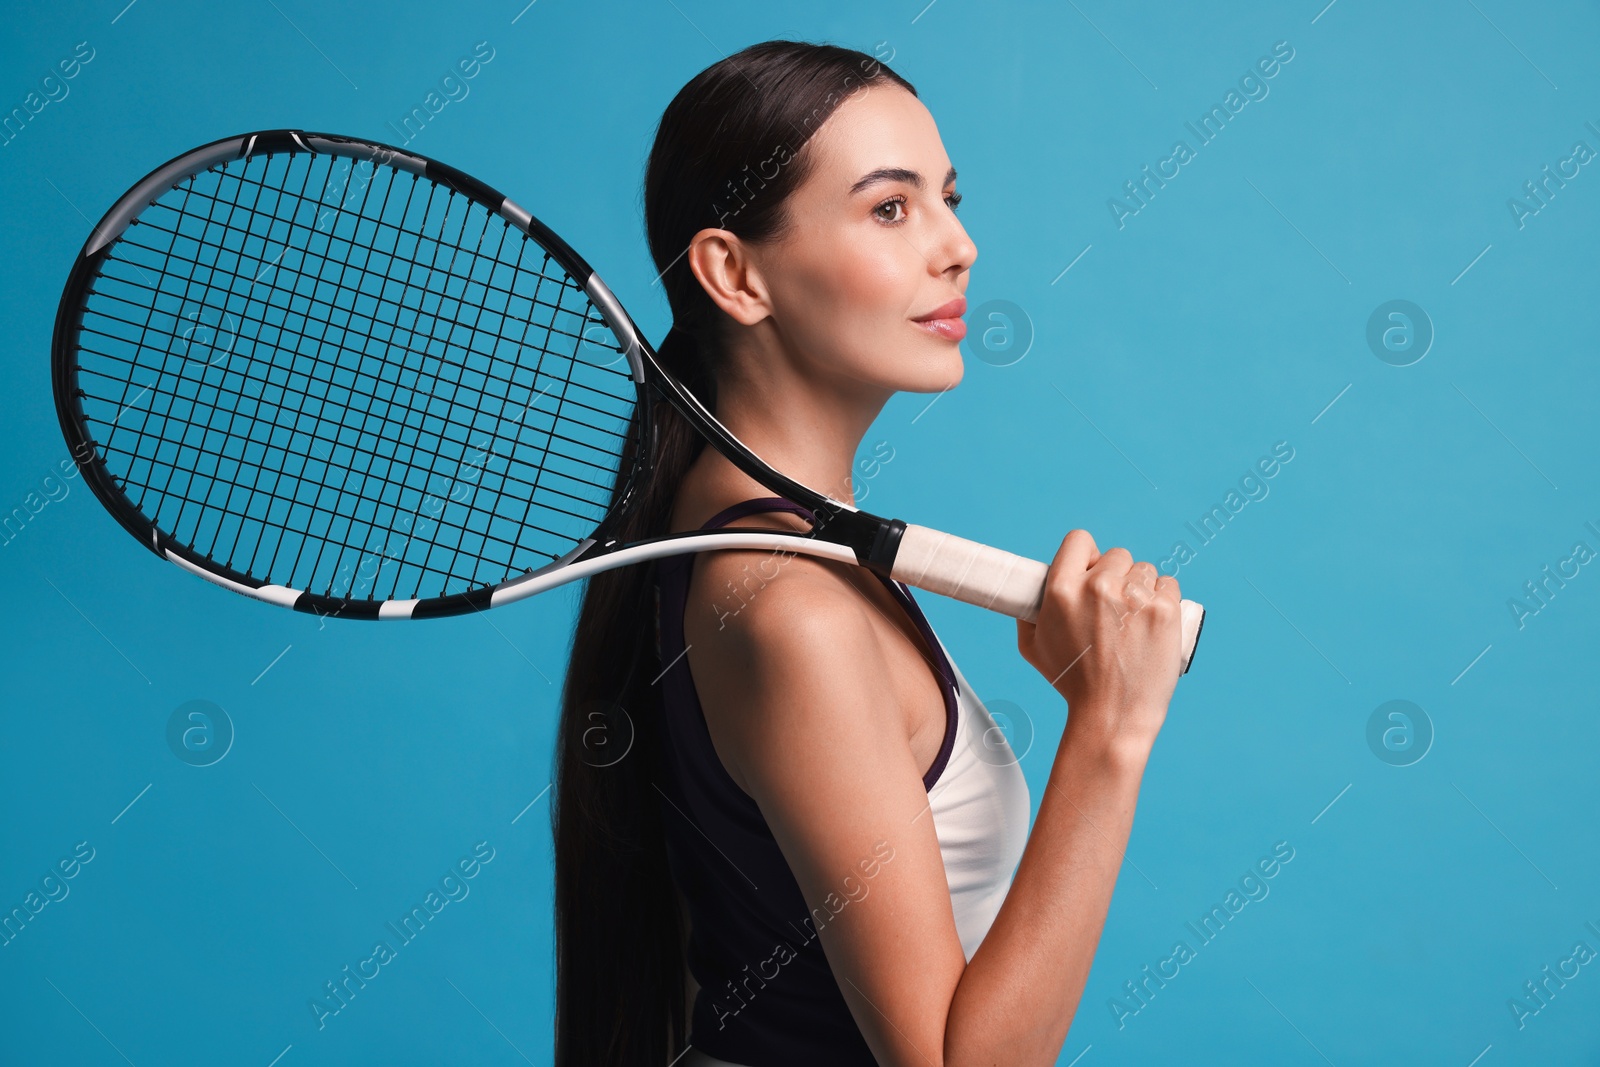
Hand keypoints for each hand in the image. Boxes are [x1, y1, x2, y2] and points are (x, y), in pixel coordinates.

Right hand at [1016, 529, 1182, 761]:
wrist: (1112, 714)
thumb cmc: (1073, 683)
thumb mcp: (1032, 646)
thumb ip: (1030, 610)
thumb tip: (1035, 587)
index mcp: (1062, 590)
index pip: (1079, 540)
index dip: (1087, 556)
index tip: (1092, 573)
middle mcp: (1098, 587)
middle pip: (1117, 555)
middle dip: (1117, 576)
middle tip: (1115, 609)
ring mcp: (1134, 598)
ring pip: (1145, 570)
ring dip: (1142, 589)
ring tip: (1134, 622)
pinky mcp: (1164, 611)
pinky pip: (1169, 585)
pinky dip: (1164, 600)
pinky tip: (1153, 623)